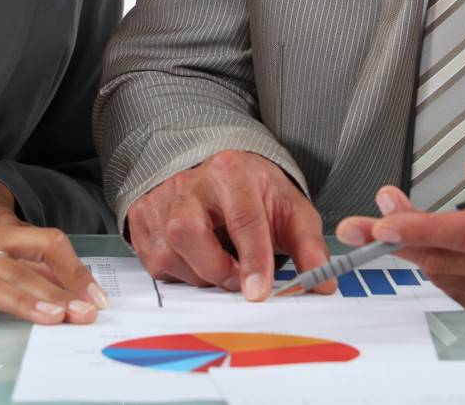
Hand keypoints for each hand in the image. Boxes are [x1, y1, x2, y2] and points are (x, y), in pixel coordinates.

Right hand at [126, 150, 334, 301]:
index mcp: (231, 172)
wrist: (221, 175)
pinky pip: (154, 262)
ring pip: (170, 253)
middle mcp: (190, 182)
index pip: (241, 218)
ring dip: (199, 275)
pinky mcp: (142, 218)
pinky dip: (180, 273)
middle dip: (216, 269)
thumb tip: (322, 283)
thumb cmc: (255, 193)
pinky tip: (197, 260)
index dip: (252, 259)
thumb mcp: (289, 210)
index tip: (259, 292)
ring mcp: (160, 199)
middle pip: (189, 232)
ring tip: (220, 263)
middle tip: (238, 281)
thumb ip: (308, 246)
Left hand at [336, 130, 464, 321]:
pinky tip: (430, 243)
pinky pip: (454, 288)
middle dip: (399, 238)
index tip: (384, 222)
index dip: (421, 230)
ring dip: (412, 248)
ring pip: (446, 274)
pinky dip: (434, 265)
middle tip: (359, 222)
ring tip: (393, 218)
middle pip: (449, 257)